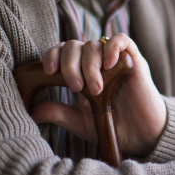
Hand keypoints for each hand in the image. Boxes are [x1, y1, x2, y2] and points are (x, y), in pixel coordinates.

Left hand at [30, 34, 166, 157]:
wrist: (142, 135)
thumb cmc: (114, 127)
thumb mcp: (82, 122)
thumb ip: (60, 113)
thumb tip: (32, 112)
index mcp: (81, 73)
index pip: (62, 52)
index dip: (52, 55)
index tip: (49, 72)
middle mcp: (96, 63)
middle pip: (75, 46)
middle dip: (71, 64)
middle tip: (77, 87)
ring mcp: (114, 60)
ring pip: (94, 45)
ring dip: (91, 65)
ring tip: (97, 89)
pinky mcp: (134, 59)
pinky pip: (121, 40)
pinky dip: (112, 47)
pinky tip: (109, 65)